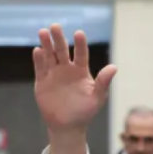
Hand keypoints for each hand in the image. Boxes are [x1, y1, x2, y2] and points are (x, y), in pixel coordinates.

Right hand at [33, 24, 116, 153]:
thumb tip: (114, 67)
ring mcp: (54, 74)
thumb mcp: (97, 97)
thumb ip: (103, 82)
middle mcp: (67, 69)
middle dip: (59, 39)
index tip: (79, 33)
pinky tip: (38, 50)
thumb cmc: (85, 112)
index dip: (80, 44)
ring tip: (43, 32)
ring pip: (49, 55)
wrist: (68, 126)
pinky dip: (38, 59)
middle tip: (55, 26)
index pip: (81, 54)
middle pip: (62, 50)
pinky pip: (40, 68)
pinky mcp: (42, 81)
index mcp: (81, 71)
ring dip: (46, 44)